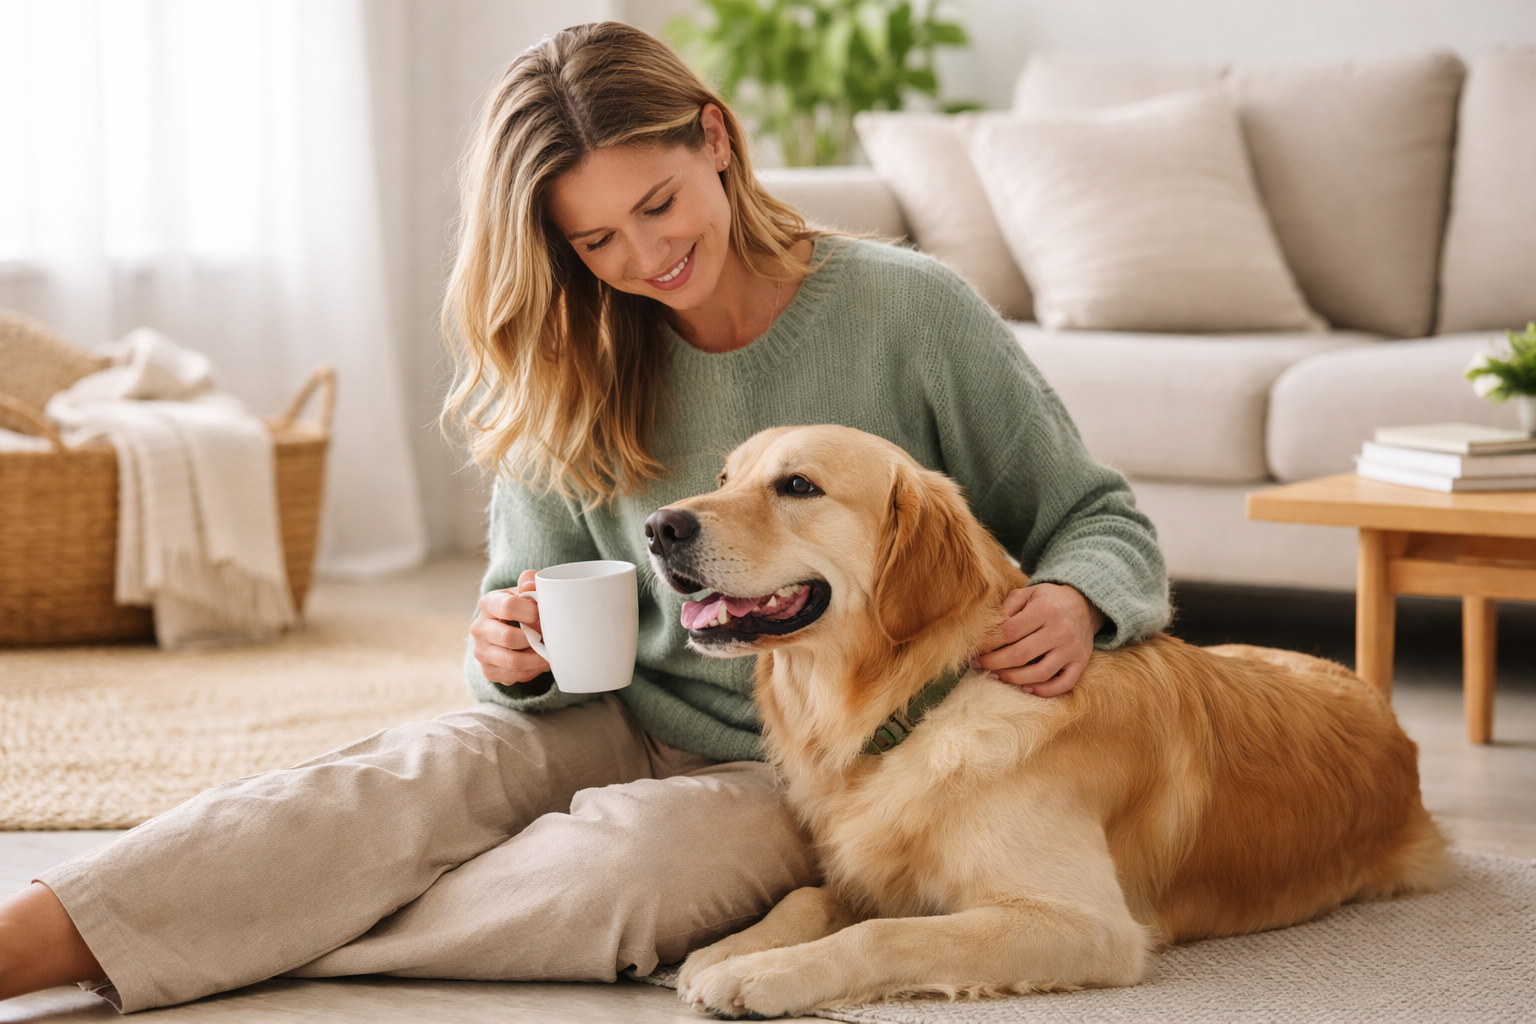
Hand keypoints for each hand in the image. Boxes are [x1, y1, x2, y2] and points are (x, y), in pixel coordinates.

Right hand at [471, 569, 550, 684]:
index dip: (531, 613)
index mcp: (489, 603)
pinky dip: (530, 672)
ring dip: (536, 659)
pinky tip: (536, 663)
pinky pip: (512, 676)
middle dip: (535, 640)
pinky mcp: (488, 670)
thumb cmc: (523, 608)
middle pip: (509, 638)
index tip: (542, 616)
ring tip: (548, 653)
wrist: (512, 630)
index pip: (508, 607)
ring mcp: (481, 651)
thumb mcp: (526, 592)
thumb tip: (529, 585)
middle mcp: (479, 628)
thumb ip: (530, 583)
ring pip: (512, 661)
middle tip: (549, 638)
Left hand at [973, 583, 1104, 696]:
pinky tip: (1026, 687)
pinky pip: (1063, 684)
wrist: (1085, 603)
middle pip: (1020, 655)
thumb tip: (987, 630)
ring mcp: (1072, 649)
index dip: (989, 643)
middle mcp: (1061, 630)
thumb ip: (1007, 607)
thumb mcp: (1027, 593)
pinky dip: (1044, 691)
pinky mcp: (1081, 662)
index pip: (1009, 632)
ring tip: (997, 675)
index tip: (977, 649)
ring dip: (1013, 678)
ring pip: (1039, 673)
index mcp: (1044, 610)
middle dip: (994, 663)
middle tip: (980, 664)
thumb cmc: (1049, 599)